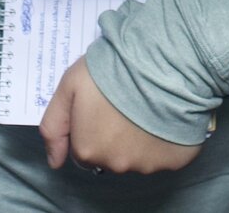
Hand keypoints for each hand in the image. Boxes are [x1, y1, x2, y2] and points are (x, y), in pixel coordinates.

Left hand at [40, 58, 202, 174]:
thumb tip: (54, 162)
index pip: (82, 150)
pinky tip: (164, 115)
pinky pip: (165, 154)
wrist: (162, 64)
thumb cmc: (112, 71)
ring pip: (137, 156)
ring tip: (146, 106)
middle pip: (109, 156)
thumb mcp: (70, 86)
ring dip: (138, 138)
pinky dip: (163, 140)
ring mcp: (147, 165)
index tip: (101, 107)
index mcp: (88, 150)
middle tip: (122, 104)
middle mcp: (116, 165)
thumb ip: (54, 125)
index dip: (89, 127)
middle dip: (112, 135)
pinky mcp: (174, 160)